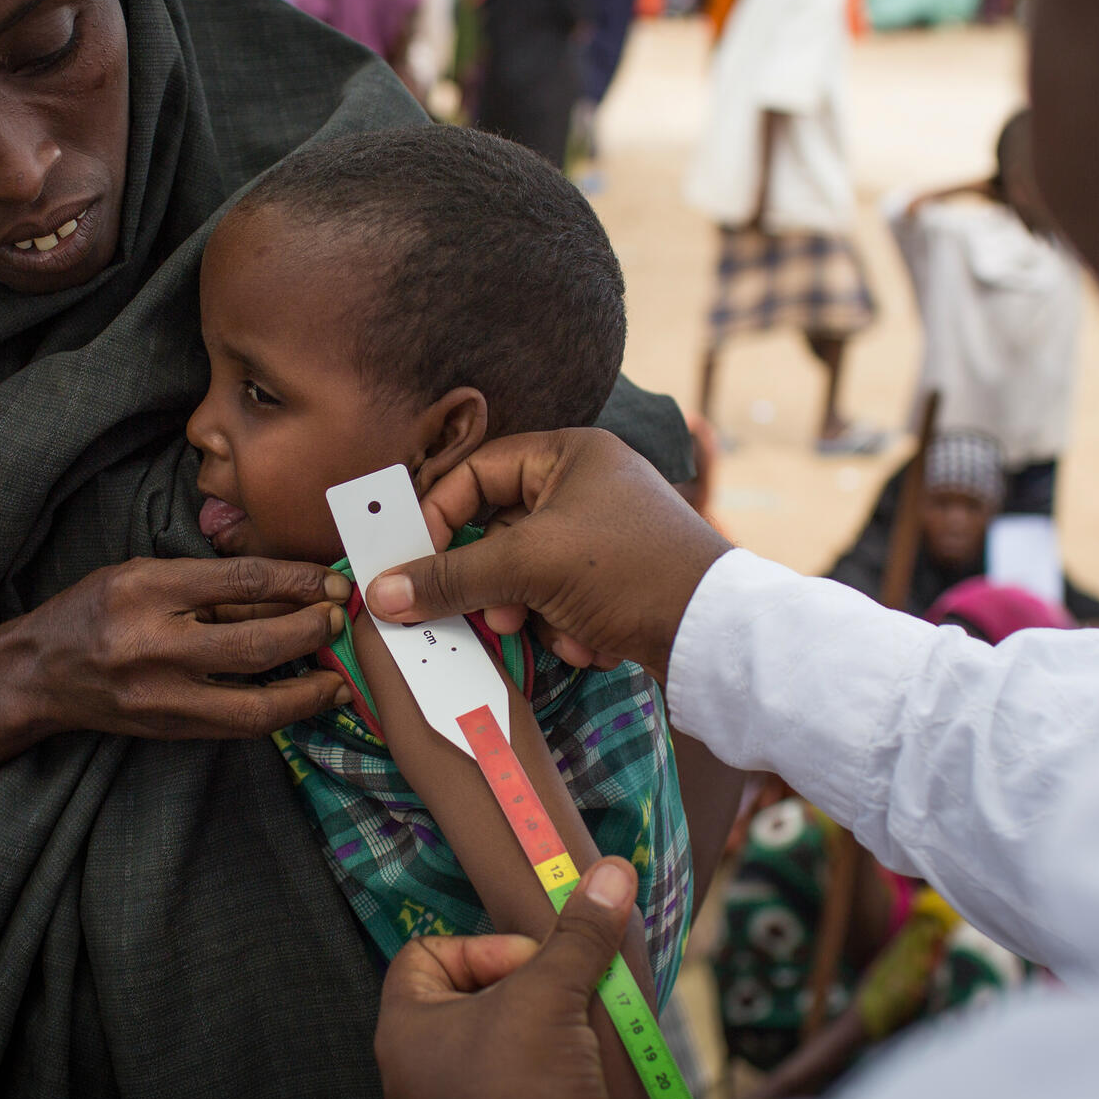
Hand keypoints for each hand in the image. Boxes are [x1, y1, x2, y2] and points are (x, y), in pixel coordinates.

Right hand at [23, 556, 353, 738]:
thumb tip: (296, 592)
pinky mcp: (169, 729)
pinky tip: (312, 698)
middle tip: (342, 620)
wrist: (37, 673)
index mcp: (149, 589)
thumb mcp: (150, 576)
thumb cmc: (99, 609)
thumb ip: (218, 586)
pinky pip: (239, 726)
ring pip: (255, 704)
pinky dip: (284, 713)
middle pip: (257, 644)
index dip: (300, 582)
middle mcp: (154, 644)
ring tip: (341, 674)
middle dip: (312, 632)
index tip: (336, 583)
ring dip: (310, 690)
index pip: (243, 581)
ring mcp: (162, 696)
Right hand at [364, 429, 730, 681]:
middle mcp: (587, 486)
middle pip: (501, 530)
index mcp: (570, 455)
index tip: (411, 558)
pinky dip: (569, 627)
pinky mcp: (618, 580)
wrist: (717, 635)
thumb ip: (452, 576)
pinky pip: (563, 599)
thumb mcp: (531, 566)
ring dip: (534, 612)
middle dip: (496, 581)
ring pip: (528, 573)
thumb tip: (381, 592)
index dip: (438, 514)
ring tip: (555, 630)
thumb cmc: (630, 571)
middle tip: (492, 612)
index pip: (478, 471)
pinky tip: (596, 643)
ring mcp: (604, 534)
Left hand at [375, 858, 637, 1098]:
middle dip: (524, 988)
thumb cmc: (520, 1091)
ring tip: (577, 1031)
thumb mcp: (553, 996)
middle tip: (562, 996)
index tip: (531, 963)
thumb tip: (612, 872)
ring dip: (539, 1028)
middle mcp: (415, 1071)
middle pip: (469, 995)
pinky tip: (578, 1071)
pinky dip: (543, 1072)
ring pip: (495, 1041)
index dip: (483, 946)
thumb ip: (580, 935)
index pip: (426, 953)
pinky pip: (509, 1085)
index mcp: (406, 1029)